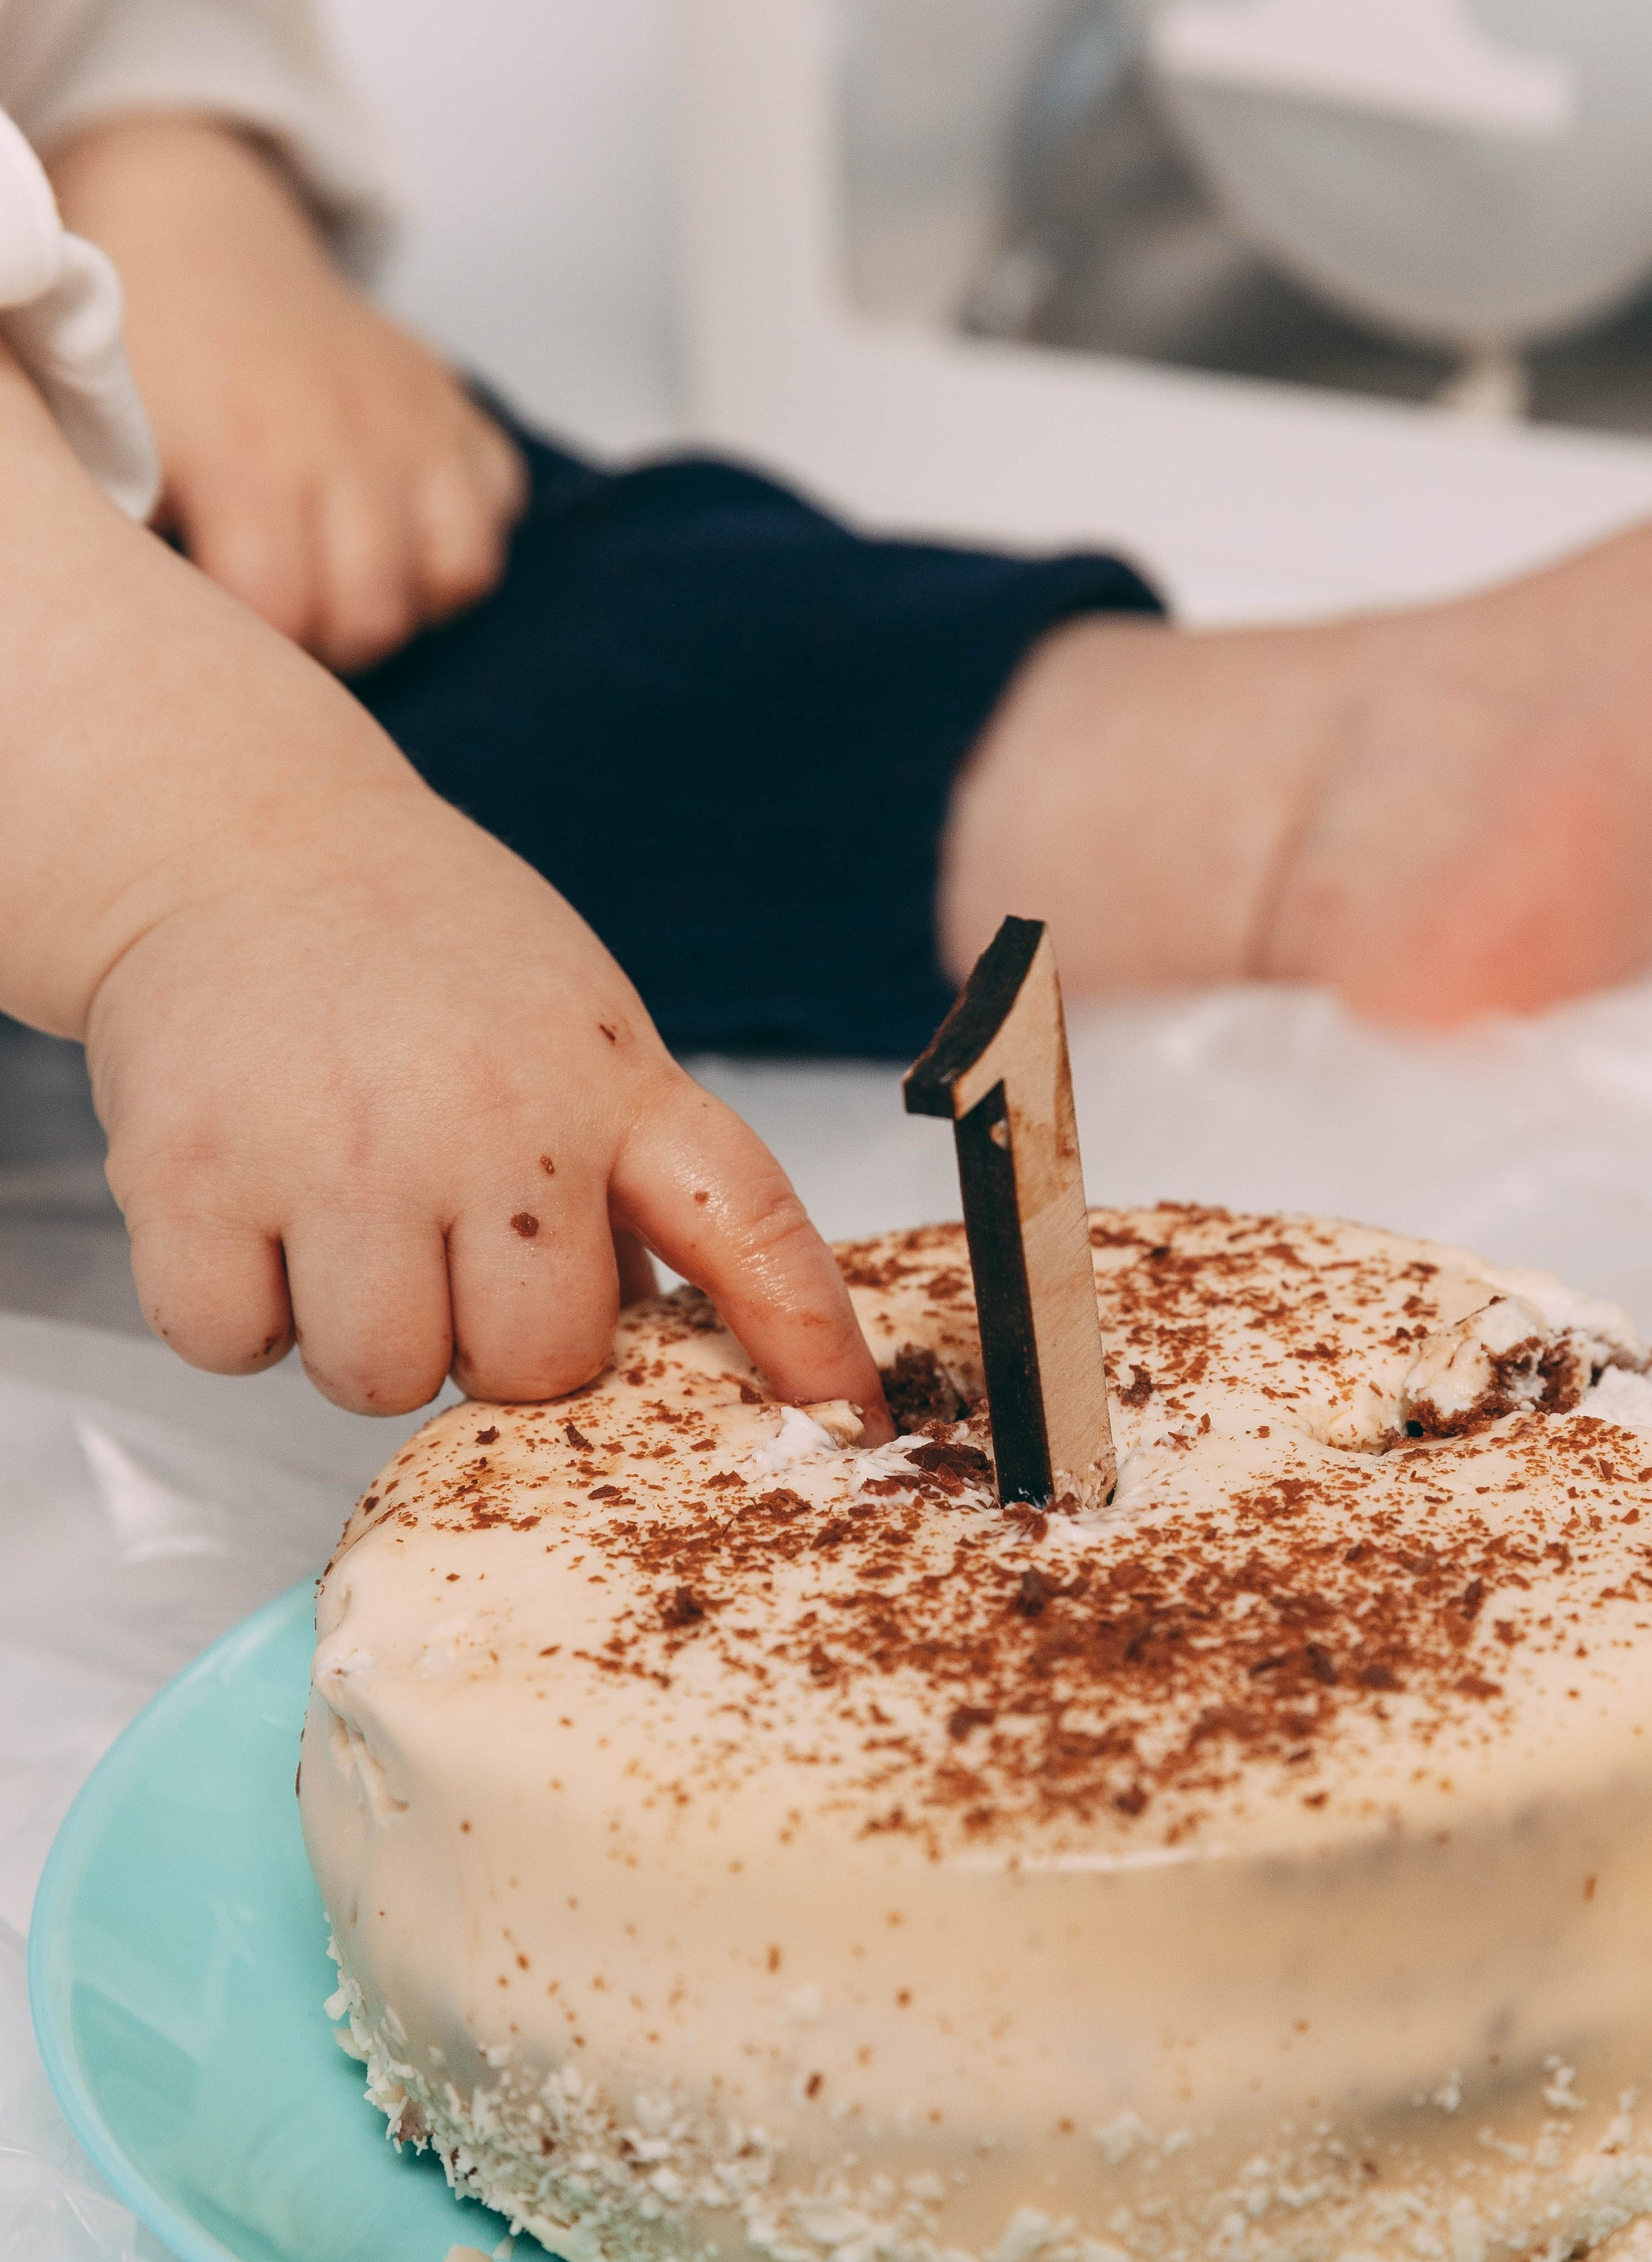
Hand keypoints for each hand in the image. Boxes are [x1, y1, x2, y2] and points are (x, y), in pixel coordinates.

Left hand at [44, 113, 524, 670]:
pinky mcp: (457, 404)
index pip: (280, 608)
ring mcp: (412, 420)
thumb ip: (145, 538)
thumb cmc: (152, 363)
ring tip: (359, 583)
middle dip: (336, 642)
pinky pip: (501, 500)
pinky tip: (406, 523)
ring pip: (461, 570)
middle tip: (297, 621)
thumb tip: (180, 632)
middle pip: (377, 613)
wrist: (198, 243)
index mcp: (242, 453)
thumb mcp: (116, 443)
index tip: (239, 637)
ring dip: (414, 596)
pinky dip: (462, 527)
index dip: (262, 648)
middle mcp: (342, 438)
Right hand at [88, 790, 893, 1424]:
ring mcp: (339, 1149)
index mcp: (610, 1083)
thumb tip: (680, 1351)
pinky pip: (233, 1344)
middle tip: (441, 1242)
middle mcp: (492, 1117)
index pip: (747, 1222)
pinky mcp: (193, 1175)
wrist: (237, 840)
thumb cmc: (427, 960)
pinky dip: (234, 1309)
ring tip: (341, 1218)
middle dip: (488, 1341)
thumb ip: (631, 1181)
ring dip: (357, 1334)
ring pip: (378, 1379)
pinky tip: (250, 1210)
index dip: (806, 1336)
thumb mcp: (579, 1034)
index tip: (849, 1420)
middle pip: (534, 1364)